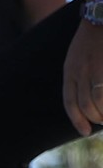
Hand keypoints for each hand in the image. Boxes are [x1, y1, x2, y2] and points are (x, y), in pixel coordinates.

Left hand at [62, 22, 102, 136]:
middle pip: (85, 105)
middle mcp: (80, 71)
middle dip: (94, 117)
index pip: (70, 102)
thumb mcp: (78, 56)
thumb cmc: (94, 36)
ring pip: (97, 101)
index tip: (84, 131)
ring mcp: (96, 68)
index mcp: (70, 70)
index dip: (77, 119)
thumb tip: (88, 98)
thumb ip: (79, 75)